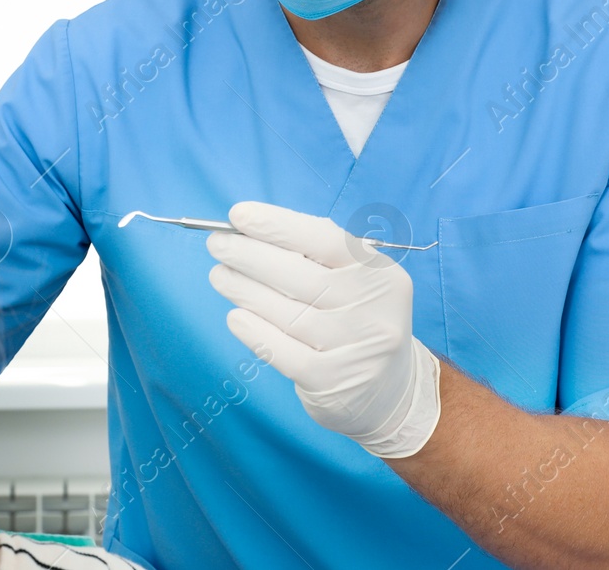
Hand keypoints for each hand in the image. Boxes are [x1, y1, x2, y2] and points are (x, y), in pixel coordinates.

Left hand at [206, 201, 440, 458]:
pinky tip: (235, 318)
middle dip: (250, 255)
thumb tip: (250, 232)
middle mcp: (374, 308)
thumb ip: (314, 257)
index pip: (325, 240)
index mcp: (380, 273)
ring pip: (288, 313)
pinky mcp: (333, 381)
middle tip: (217, 244)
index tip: (238, 215)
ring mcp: (356, 347)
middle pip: (301, 276)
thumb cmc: (355, 322)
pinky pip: (283, 352)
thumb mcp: (354, 283)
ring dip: (244, 290)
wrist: (391, 393)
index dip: (278, 225)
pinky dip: (255, 332)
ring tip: (220, 276)